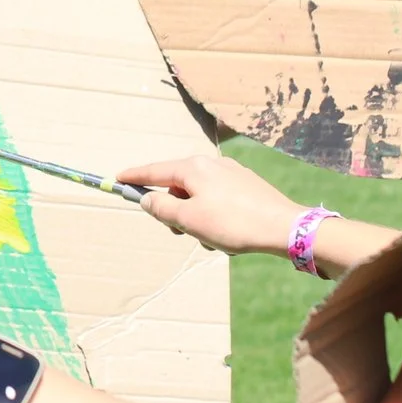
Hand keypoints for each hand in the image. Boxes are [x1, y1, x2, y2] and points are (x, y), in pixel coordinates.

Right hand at [116, 153, 303, 257]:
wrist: (284, 227)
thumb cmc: (232, 223)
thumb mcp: (189, 220)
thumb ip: (162, 209)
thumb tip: (148, 199)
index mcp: (193, 168)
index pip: (154, 171)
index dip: (134, 178)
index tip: (117, 179)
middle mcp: (210, 163)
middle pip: (177, 185)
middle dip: (174, 210)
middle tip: (183, 232)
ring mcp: (230, 172)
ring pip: (198, 195)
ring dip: (196, 217)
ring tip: (212, 238)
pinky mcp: (246, 185)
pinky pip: (217, 199)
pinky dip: (214, 216)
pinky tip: (227, 235)